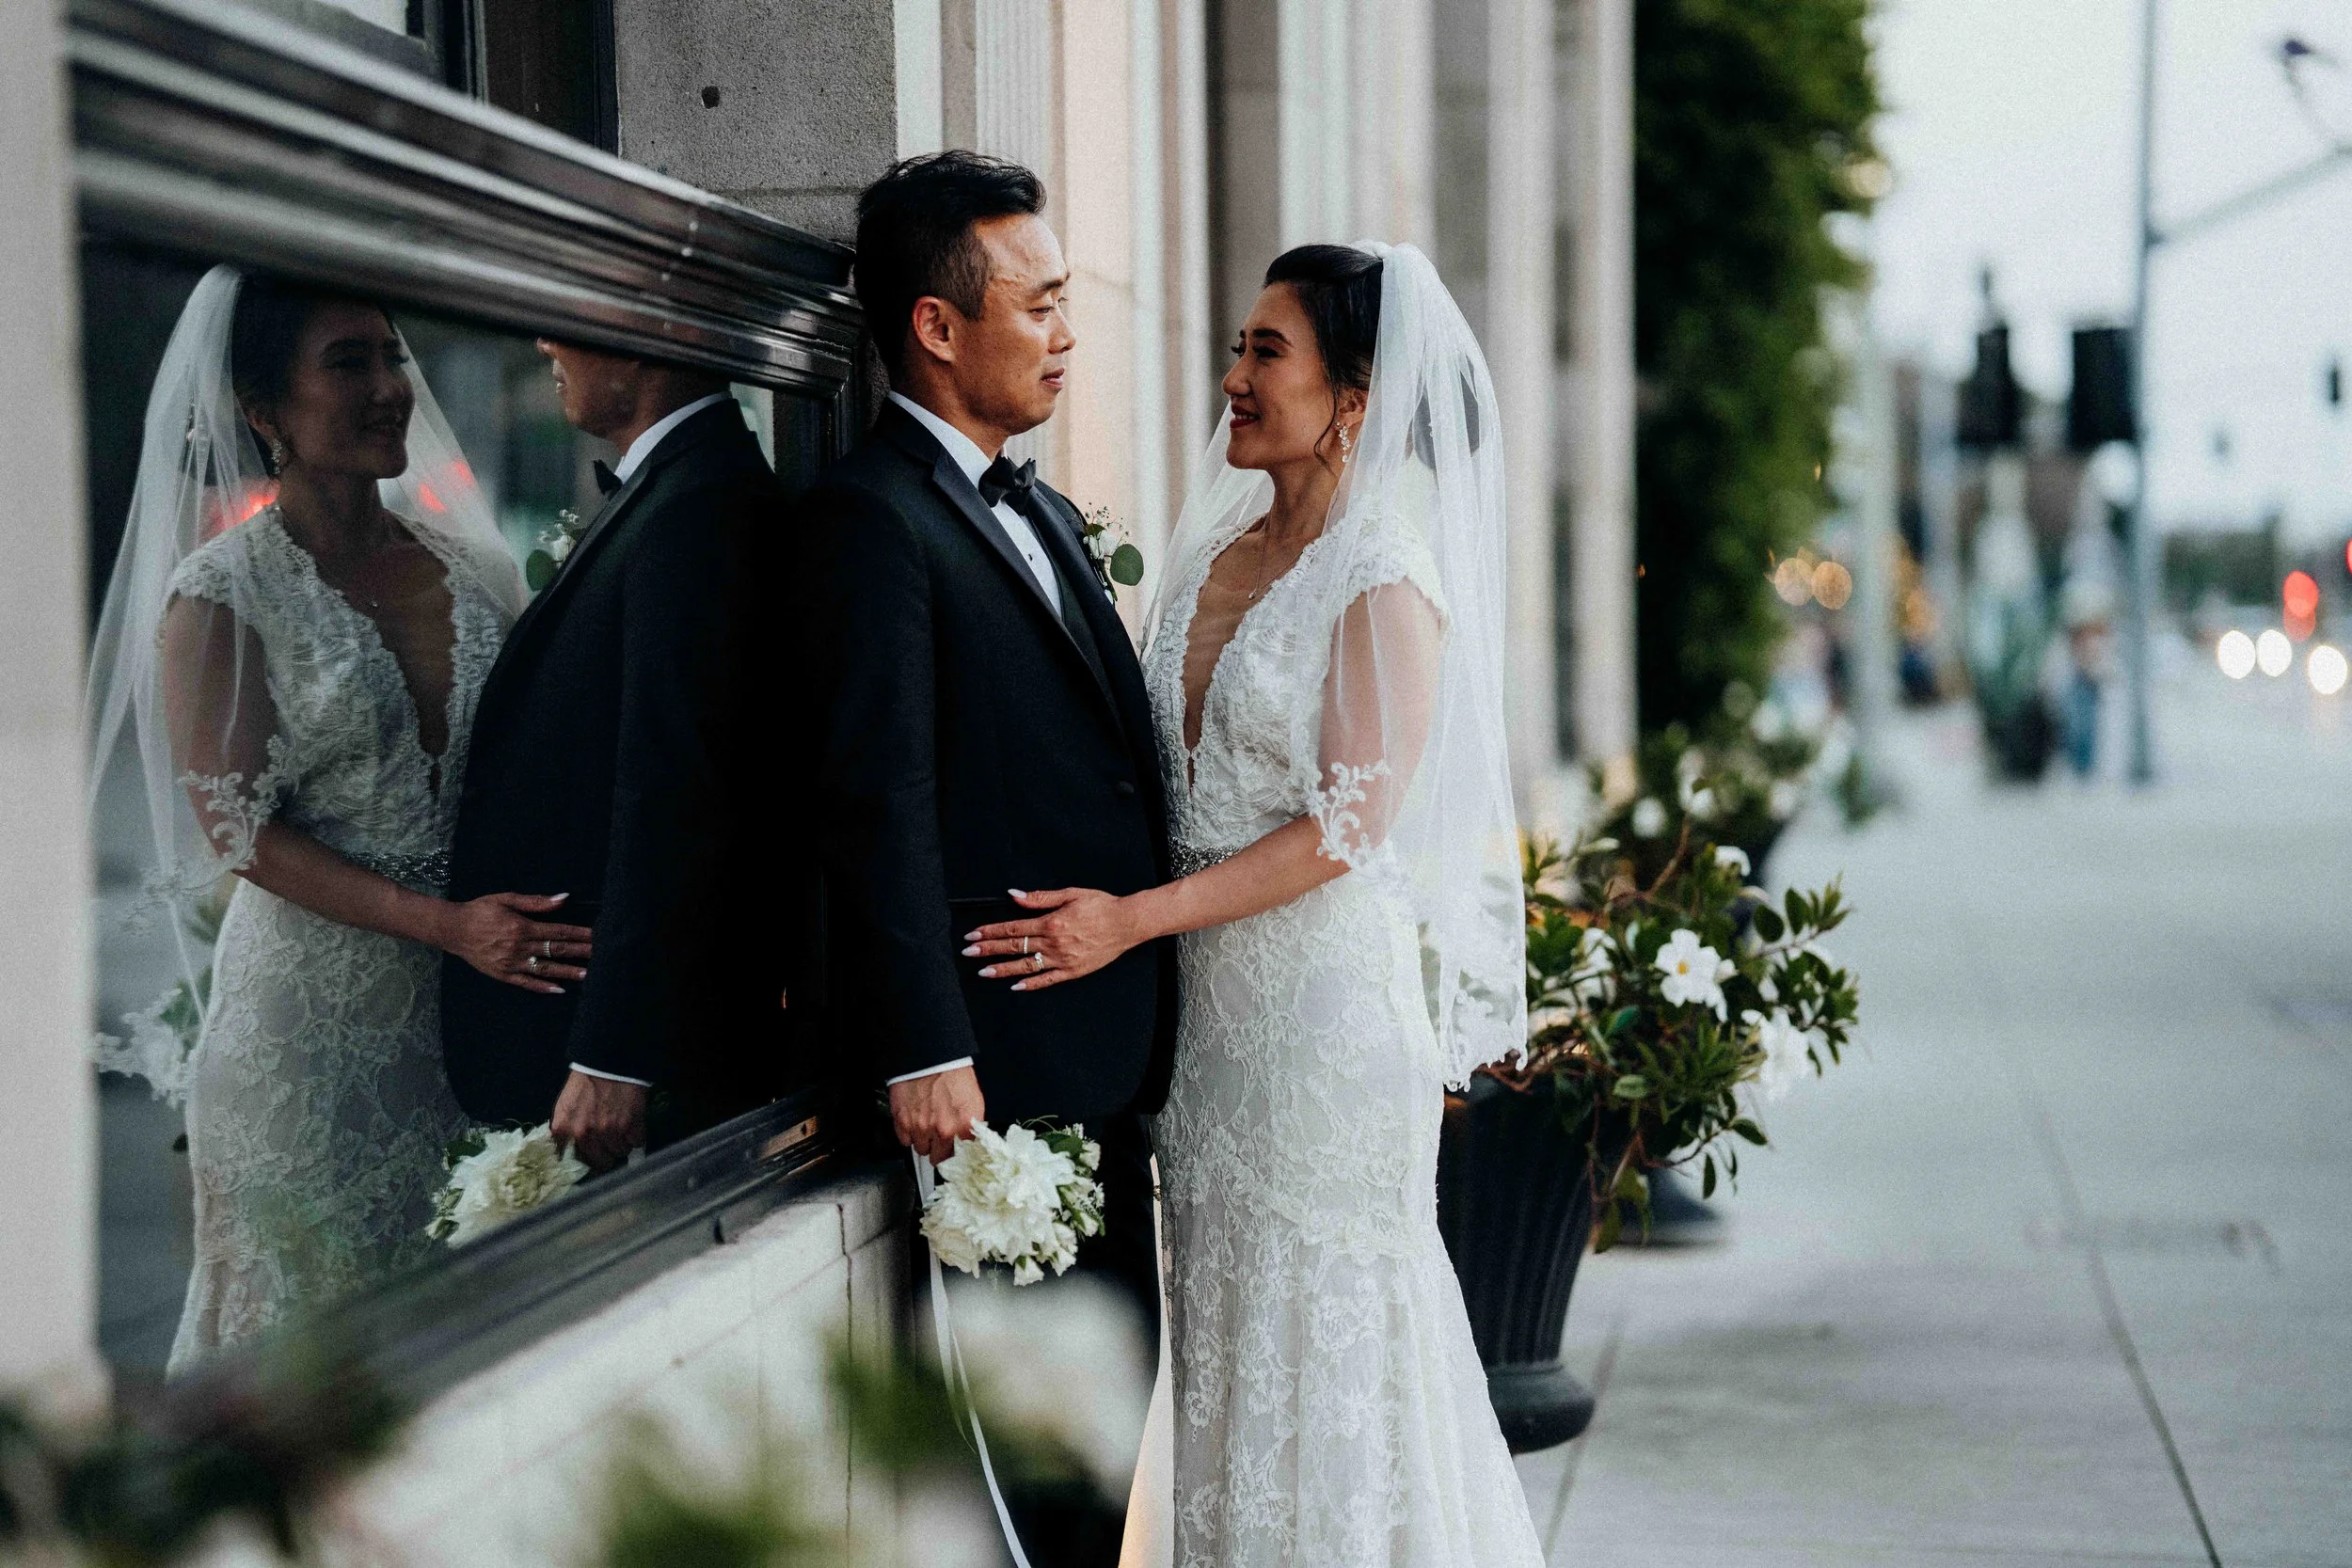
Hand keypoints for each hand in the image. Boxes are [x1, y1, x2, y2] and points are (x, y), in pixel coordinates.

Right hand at [438, 892, 591, 993]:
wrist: (453, 929)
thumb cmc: (481, 910)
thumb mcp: (506, 899)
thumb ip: (536, 902)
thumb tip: (563, 898)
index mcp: (522, 927)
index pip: (558, 931)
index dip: (579, 934)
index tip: (597, 936)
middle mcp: (519, 947)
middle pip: (556, 950)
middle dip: (580, 952)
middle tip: (601, 955)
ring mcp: (511, 963)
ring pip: (545, 969)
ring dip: (567, 972)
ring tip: (588, 974)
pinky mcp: (503, 975)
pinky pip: (526, 983)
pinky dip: (543, 987)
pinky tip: (559, 990)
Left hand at [551, 1070, 647, 1170]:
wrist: (609, 1062)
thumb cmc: (586, 1082)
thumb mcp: (565, 1106)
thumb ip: (565, 1130)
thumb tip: (569, 1152)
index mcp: (563, 1129)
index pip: (572, 1162)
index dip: (585, 1159)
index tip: (591, 1156)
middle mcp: (584, 1134)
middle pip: (601, 1162)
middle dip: (607, 1154)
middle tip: (610, 1142)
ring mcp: (608, 1131)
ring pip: (620, 1152)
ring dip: (623, 1143)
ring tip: (622, 1127)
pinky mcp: (630, 1126)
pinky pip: (637, 1142)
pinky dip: (637, 1135)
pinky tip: (633, 1124)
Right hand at [888, 1066, 983, 1165]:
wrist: (931, 1057)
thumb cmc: (953, 1074)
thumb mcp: (974, 1100)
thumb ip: (971, 1125)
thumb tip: (968, 1140)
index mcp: (963, 1126)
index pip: (960, 1156)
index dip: (954, 1152)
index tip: (951, 1150)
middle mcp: (942, 1131)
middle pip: (938, 1157)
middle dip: (938, 1149)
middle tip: (937, 1139)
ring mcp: (921, 1128)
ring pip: (920, 1149)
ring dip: (923, 1140)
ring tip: (925, 1124)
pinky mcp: (903, 1122)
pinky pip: (904, 1140)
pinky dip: (908, 1133)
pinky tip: (913, 1121)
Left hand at [963, 887, 1138, 991]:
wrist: (1126, 923)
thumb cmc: (1101, 905)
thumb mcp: (1070, 894)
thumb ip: (1040, 897)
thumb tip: (1014, 895)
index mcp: (1051, 922)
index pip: (1012, 928)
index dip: (990, 931)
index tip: (973, 934)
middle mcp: (1054, 943)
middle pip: (1014, 947)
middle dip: (988, 949)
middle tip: (968, 952)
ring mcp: (1063, 959)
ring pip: (1026, 966)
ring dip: (1002, 969)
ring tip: (983, 972)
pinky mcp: (1073, 971)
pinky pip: (1048, 980)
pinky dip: (1031, 984)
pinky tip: (1015, 986)